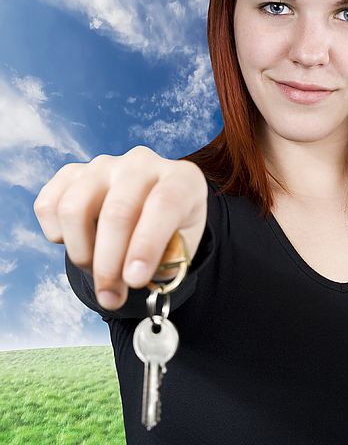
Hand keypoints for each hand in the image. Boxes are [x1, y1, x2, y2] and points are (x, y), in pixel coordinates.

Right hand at [33, 146, 207, 309]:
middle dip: (109, 265)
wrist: (149, 209)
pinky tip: (81, 244)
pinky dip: (57, 235)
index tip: (135, 280)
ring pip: (75, 208)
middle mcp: (143, 163)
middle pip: (117, 212)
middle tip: (111, 298)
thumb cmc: (171, 231)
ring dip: (81, 253)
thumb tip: (134, 277)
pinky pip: (49, 205)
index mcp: (181, 178)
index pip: (164, 204)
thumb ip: (168, 262)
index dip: (147, 244)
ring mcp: (104, 165)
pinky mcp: (72, 173)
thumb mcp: (183, 247)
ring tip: (97, 270)